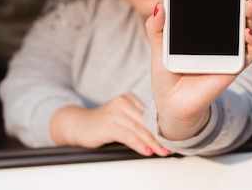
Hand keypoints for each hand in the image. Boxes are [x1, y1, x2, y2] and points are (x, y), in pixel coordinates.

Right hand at [50, 93, 171, 156]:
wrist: (78, 125)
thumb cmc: (102, 124)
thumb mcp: (122, 118)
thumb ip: (137, 122)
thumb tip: (159, 136)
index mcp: (129, 98)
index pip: (150, 114)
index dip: (162, 128)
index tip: (173, 139)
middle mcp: (123, 102)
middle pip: (146, 121)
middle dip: (160, 137)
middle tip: (170, 148)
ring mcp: (115, 112)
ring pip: (139, 129)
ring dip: (152, 143)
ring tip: (161, 152)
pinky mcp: (108, 124)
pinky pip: (128, 135)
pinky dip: (139, 144)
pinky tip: (146, 151)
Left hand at [144, 0, 251, 140]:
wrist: (171, 103)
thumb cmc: (167, 73)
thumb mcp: (158, 46)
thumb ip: (157, 27)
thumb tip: (160, 5)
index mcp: (204, 27)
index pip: (219, 3)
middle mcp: (221, 36)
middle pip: (238, 11)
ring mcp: (230, 51)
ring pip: (247, 28)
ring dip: (251, 16)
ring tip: (248, 6)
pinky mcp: (234, 67)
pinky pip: (249, 53)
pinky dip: (251, 43)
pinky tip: (247, 34)